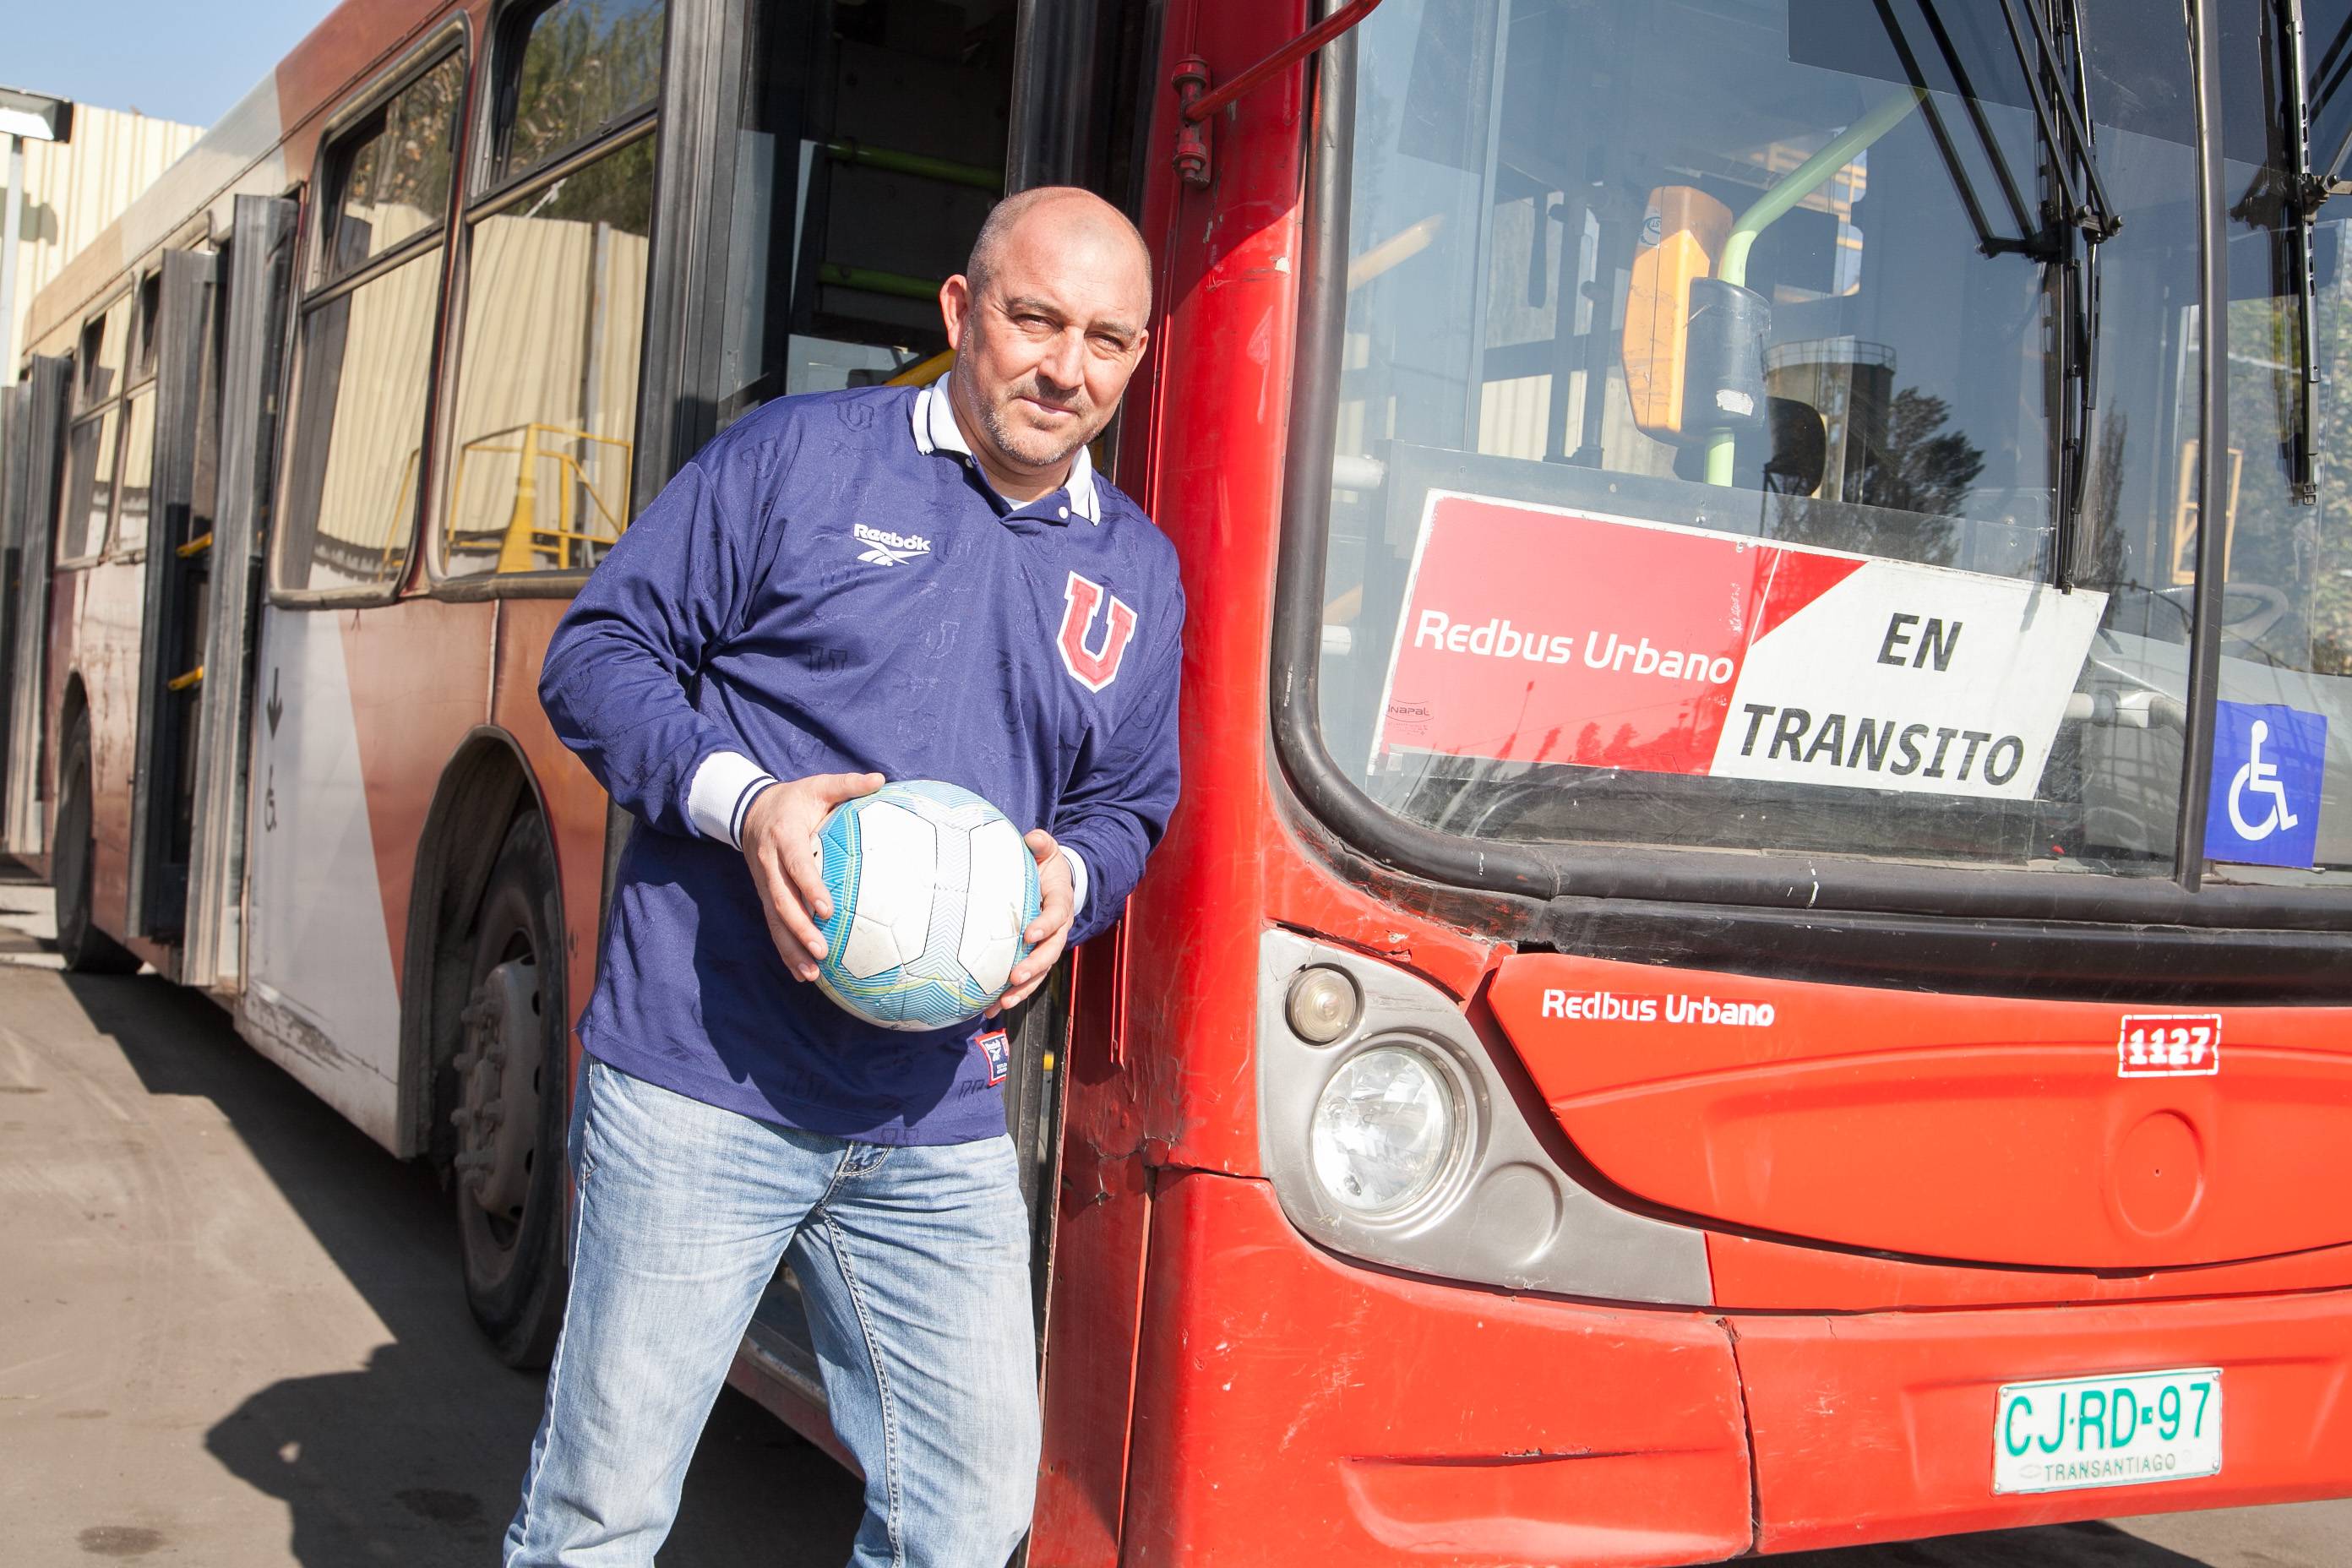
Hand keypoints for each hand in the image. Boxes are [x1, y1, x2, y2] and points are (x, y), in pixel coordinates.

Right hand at [740, 771, 883, 980]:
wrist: (749, 809)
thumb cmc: (794, 800)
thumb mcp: (817, 786)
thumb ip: (847, 784)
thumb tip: (880, 779)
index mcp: (784, 836)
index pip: (796, 865)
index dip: (809, 886)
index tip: (827, 908)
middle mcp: (769, 863)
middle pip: (780, 900)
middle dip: (798, 927)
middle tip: (821, 949)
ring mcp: (763, 882)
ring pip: (773, 919)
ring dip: (790, 947)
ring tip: (810, 973)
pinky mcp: (764, 895)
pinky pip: (772, 926)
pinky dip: (785, 950)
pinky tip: (802, 973)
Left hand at [987, 829, 1073, 1017]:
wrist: (1057, 884)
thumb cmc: (1047, 867)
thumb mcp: (1048, 852)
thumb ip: (1042, 844)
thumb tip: (1033, 837)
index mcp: (1060, 905)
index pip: (1055, 917)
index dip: (1045, 926)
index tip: (1029, 933)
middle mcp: (1056, 931)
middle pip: (1049, 954)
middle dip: (1033, 967)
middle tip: (1014, 976)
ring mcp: (1045, 947)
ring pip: (1038, 974)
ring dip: (1022, 990)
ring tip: (1003, 1002)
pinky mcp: (1032, 958)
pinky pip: (1024, 980)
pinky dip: (1008, 995)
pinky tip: (987, 1008)